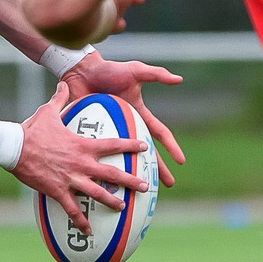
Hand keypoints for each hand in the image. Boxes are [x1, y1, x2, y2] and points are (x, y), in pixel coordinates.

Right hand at [12, 79, 150, 233]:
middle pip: (112, 173)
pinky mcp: (58, 191)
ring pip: (97, 193)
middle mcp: (81, 163)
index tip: (145, 147)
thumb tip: (64, 83)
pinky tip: (89, 232)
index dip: (131, 145)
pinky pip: (72, 210)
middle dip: (130, 181)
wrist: (14, 147)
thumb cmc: (31, 129)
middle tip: (145, 186)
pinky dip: (81, 221)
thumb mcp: (48, 111)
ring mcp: (71, 179)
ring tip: (123, 208)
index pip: (113, 145)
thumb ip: (60, 98)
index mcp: (83, 145)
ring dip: (112, 202)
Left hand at [59, 50, 186, 186]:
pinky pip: (98, 153)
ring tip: (134, 191)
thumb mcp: (134, 71)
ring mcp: (110, 132)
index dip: (171, 147)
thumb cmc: (109, 70)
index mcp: (139, 114)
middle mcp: (127, 126)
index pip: (158, 133)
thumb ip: (155, 74)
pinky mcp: (93, 135)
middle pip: (145, 152)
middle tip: (165, 186)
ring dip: (130, 174)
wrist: (82, 72)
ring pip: (123, 158)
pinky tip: (100, 182)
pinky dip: (100, 166)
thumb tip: (179, 79)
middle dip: (157, 169)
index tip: (180, 162)